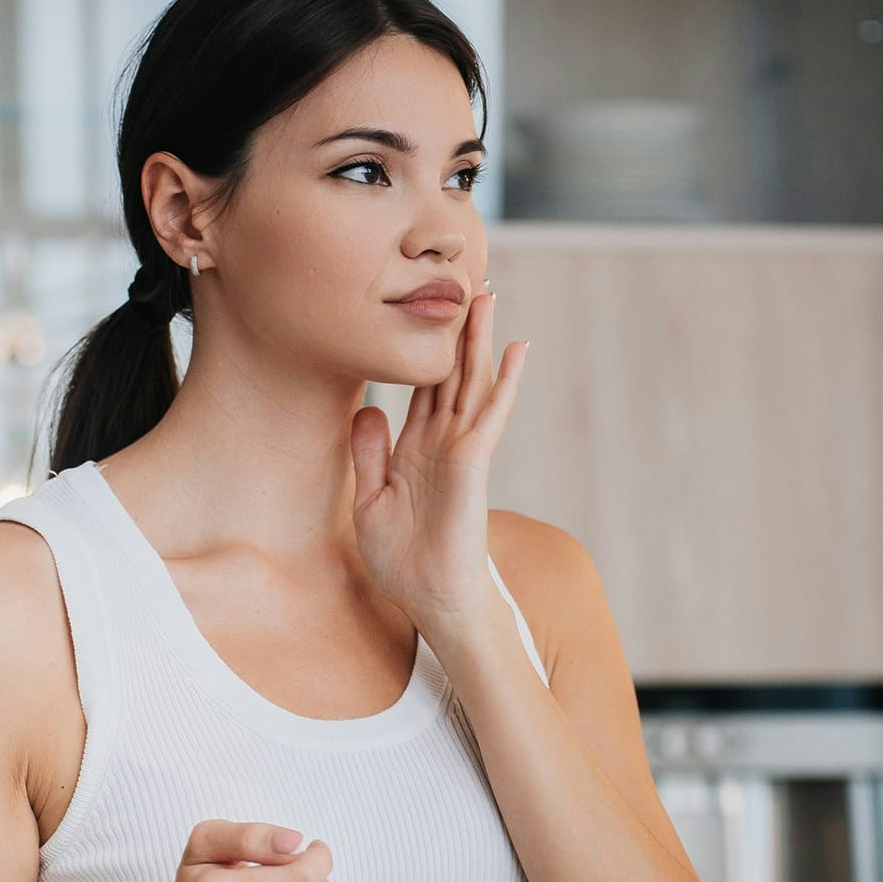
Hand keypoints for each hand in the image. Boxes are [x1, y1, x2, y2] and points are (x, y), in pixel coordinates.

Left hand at [349, 288, 528, 637]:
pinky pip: (490, 415)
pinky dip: (505, 382)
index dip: (425, 350)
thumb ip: (369, 454)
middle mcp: (441, 443)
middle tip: (466, 281)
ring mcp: (461, 450)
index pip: (422, 388)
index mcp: (415, 450)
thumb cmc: (404, 563)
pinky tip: (516, 349)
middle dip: (457, 329)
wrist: (431, 600)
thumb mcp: (370, 501)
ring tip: (487, 294)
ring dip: (481, 338)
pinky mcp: (473, 464)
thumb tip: (367, 408)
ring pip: (472, 382)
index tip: (424, 311)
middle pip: (450, 374)